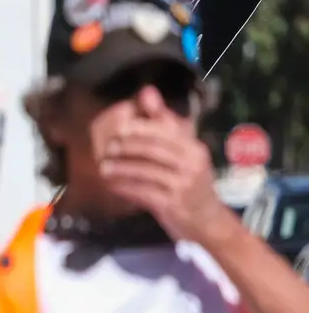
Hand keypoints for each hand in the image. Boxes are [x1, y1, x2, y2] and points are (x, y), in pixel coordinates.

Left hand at [98, 91, 227, 242]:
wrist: (207, 221)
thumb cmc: (191, 183)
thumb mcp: (183, 152)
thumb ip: (164, 123)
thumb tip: (146, 91)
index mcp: (193, 147)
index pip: (165, 131)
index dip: (140, 128)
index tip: (119, 128)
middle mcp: (191, 163)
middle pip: (153, 149)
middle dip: (127, 147)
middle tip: (107, 147)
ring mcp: (182, 185)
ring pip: (145, 171)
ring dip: (121, 168)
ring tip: (104, 167)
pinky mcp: (172, 204)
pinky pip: (143, 192)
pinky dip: (125, 187)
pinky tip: (112, 185)